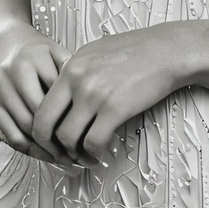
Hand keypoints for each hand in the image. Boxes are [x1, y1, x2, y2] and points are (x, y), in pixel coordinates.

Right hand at [0, 25, 80, 168]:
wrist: (5, 39)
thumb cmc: (35, 48)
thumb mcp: (58, 53)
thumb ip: (72, 74)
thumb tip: (93, 104)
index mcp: (35, 58)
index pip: (57, 99)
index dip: (74, 120)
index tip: (89, 135)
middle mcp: (13, 72)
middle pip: (39, 117)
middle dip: (60, 141)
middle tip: (79, 153)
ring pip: (24, 130)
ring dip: (45, 150)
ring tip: (65, 158)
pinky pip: (8, 134)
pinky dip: (27, 148)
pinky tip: (43, 152)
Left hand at [30, 24, 181, 165]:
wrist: (167, 50)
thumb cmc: (137, 51)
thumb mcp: (97, 52)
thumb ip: (76, 72)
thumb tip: (63, 96)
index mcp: (70, 66)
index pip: (41, 106)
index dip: (41, 131)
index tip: (51, 142)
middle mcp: (77, 79)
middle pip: (45, 125)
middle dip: (50, 147)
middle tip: (61, 156)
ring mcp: (94, 94)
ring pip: (67, 138)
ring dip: (74, 154)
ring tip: (85, 157)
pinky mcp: (115, 108)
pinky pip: (93, 142)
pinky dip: (95, 153)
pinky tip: (101, 153)